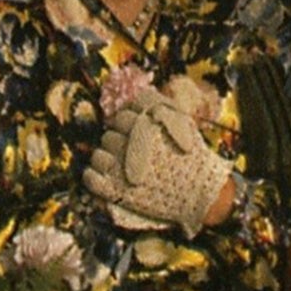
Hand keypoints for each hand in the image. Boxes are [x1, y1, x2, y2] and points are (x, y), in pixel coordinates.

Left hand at [84, 91, 234, 235]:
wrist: (200, 195)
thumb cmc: (193, 159)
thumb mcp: (184, 125)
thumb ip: (162, 107)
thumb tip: (139, 96)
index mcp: (145, 126)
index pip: (123, 114)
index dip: (128, 121)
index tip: (136, 130)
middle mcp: (130, 143)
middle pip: (110, 132)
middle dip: (119, 138)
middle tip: (131, 150)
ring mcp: (120, 167)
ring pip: (98, 153)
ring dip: (106, 157)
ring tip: (121, 165)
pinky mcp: (114, 190)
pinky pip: (90, 177)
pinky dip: (94, 177)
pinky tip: (107, 178)